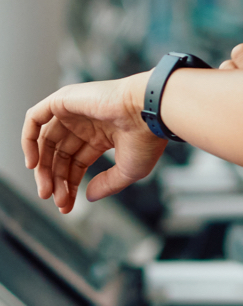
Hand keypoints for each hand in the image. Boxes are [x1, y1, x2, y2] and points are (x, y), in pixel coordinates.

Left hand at [21, 72, 166, 213]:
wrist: (150, 113)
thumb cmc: (147, 139)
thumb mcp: (129, 171)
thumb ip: (107, 184)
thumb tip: (88, 196)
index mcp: (104, 135)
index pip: (77, 162)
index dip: (69, 185)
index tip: (67, 206)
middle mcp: (87, 123)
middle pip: (60, 155)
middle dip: (56, 180)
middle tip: (54, 200)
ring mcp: (75, 111)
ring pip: (46, 141)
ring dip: (43, 168)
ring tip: (46, 190)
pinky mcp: (64, 99)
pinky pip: (35, 118)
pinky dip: (28, 140)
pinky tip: (34, 163)